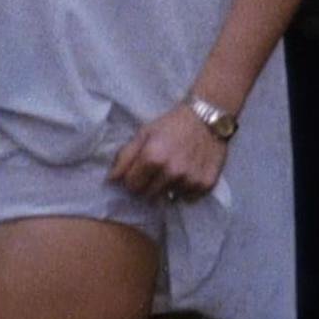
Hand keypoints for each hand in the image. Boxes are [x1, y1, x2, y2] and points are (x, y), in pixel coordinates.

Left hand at [108, 103, 227, 202]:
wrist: (206, 119)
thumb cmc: (171, 124)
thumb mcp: (144, 133)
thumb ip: (125, 156)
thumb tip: (111, 180)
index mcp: (152, 157)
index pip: (132, 186)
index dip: (131, 179)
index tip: (138, 171)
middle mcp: (171, 172)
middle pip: (148, 195)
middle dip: (147, 185)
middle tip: (155, 171)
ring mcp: (189, 180)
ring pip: (168, 197)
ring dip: (166, 187)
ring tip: (173, 169)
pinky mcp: (205, 185)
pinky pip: (187, 198)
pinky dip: (184, 190)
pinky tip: (187, 173)